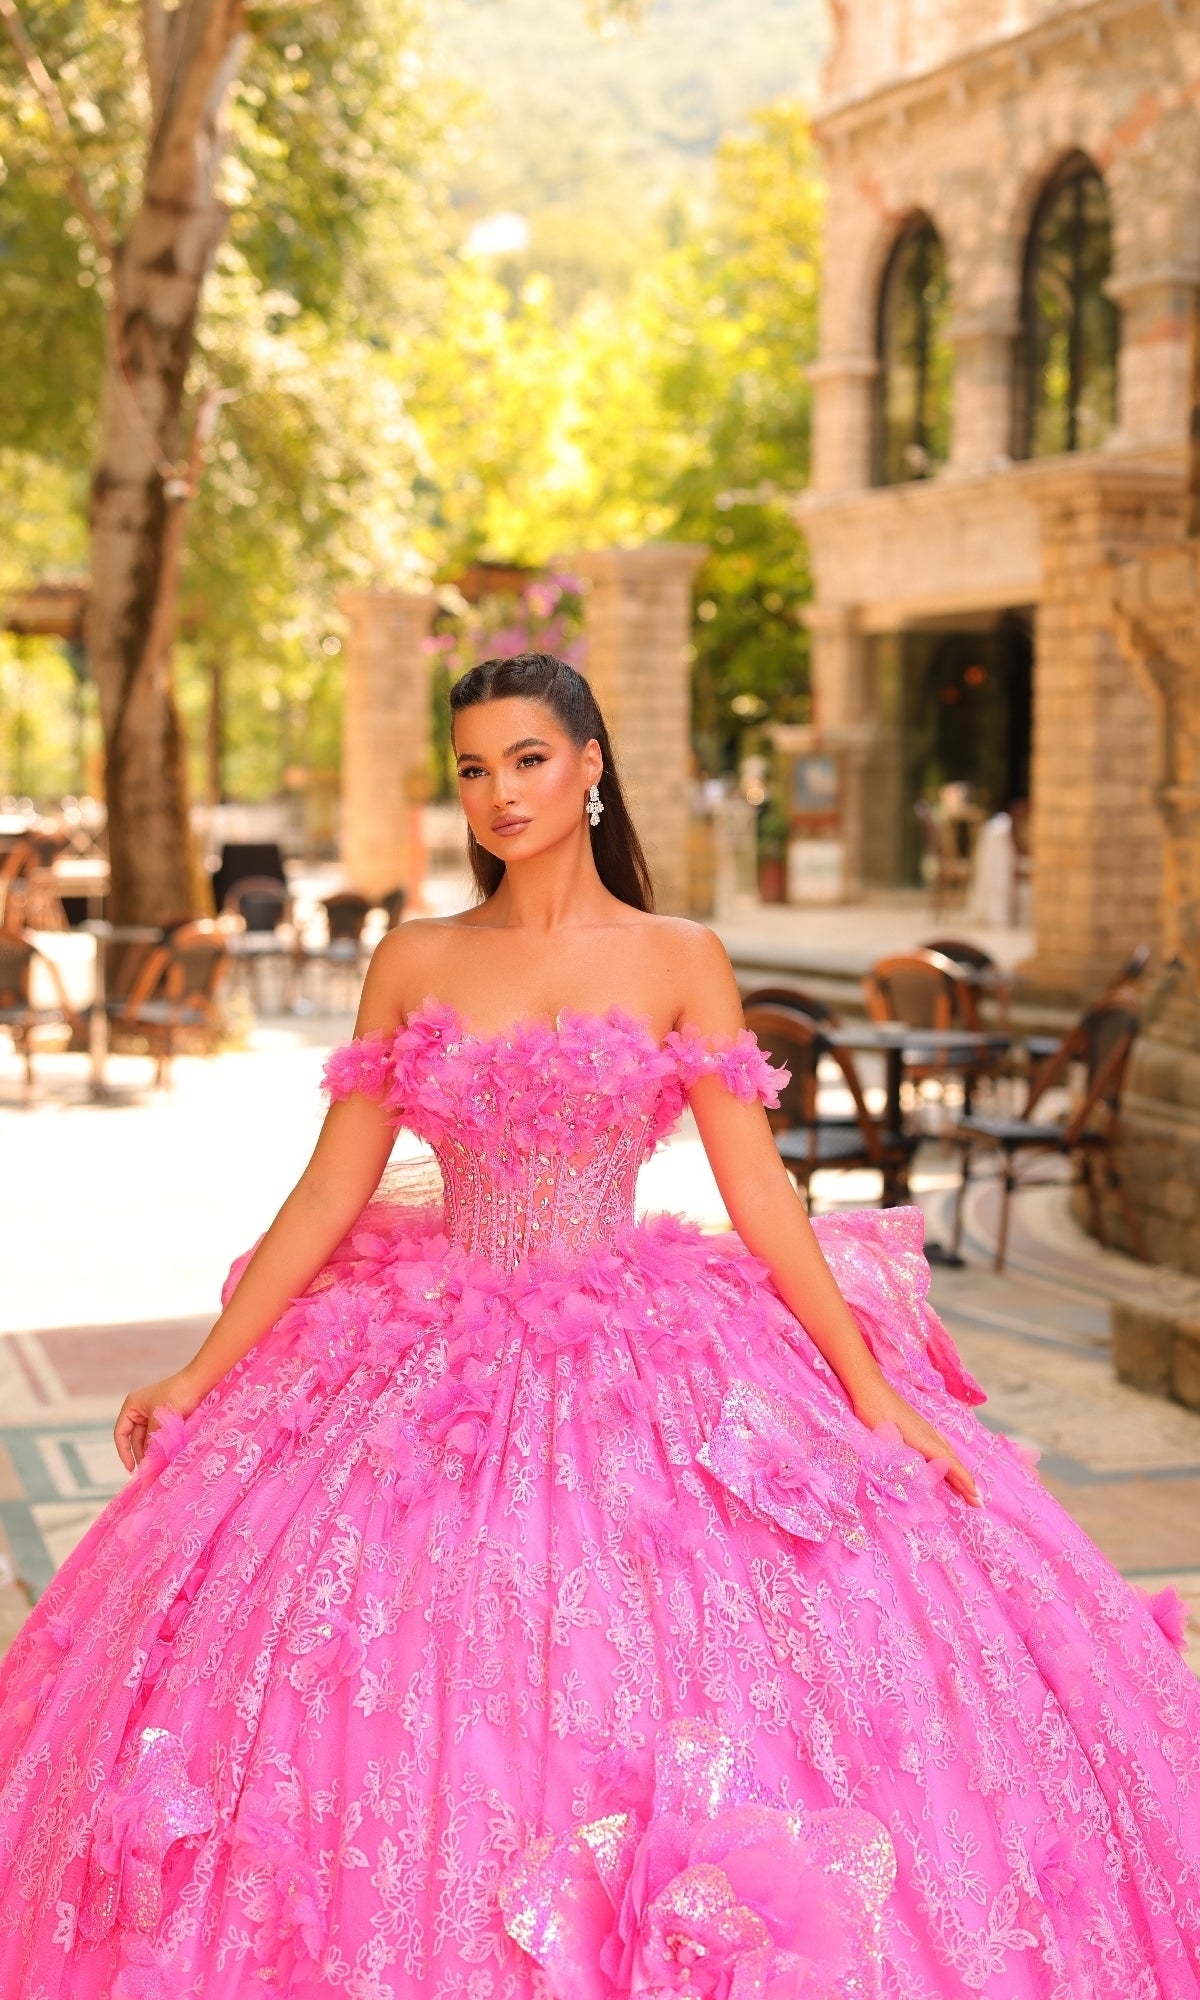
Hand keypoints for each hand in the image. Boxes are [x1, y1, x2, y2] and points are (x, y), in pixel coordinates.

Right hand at [114, 1367, 203, 1473]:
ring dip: (152, 1451)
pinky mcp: (165, 1418)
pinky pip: (159, 1435)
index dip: (124, 1452)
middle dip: (141, 1454)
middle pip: (135, 1438)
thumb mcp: (160, 1421)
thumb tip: (146, 1464)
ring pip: (148, 1439)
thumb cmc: (178, 1396)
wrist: (200, 1382)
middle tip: (148, 1472)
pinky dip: (161, 1445)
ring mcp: (153, 1413)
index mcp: (132, 1406)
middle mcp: (140, 1409)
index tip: (131, 1469)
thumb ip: (151, 1442)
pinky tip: (166, 1457)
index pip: (121, 1433)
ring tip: (158, 1466)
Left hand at [849, 1374, 980, 1507]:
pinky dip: (948, 1462)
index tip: (977, 1498)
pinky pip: (939, 1449)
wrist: (870, 1387)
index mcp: (925, 1439)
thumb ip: (901, 1459)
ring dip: (958, 1473)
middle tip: (978, 1503)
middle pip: (953, 1461)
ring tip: (966, 1490)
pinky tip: (944, 1466)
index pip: (951, 1464)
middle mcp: (930, 1434)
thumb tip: (918, 1477)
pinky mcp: (918, 1428)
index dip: (964, 1482)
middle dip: (966, 1482)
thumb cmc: (875, 1411)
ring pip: (948, 1455)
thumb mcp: (886, 1438)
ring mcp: (925, 1430)